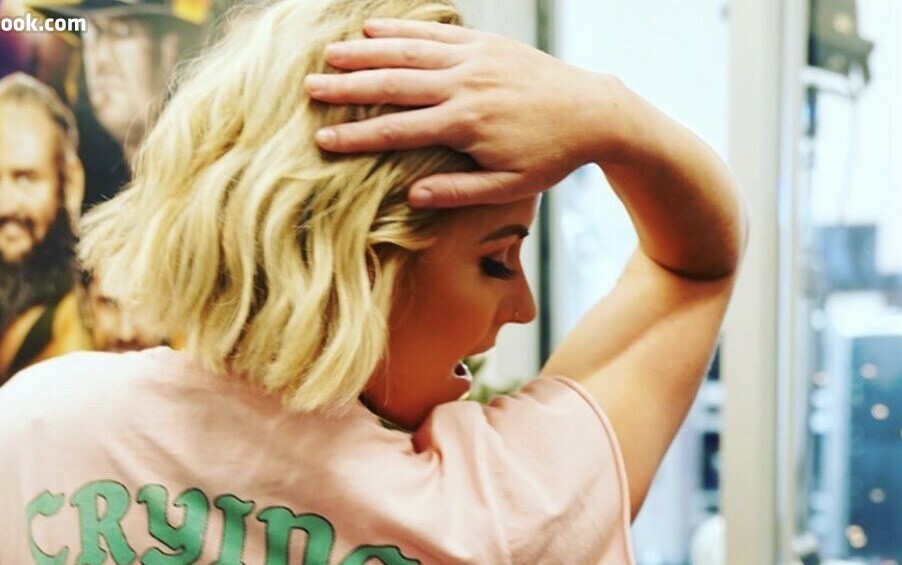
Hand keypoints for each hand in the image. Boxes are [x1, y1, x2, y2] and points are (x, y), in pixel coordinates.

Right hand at [304, 18, 609, 206]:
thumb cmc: (549, 158)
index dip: (357, 136)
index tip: (323, 142)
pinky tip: (371, 29)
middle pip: (393, 84)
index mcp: (466, 125)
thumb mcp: (508, 188)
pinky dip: (401, 30)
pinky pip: (434, 33)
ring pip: (409, 52)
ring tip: (328, 55)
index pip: (398, 130)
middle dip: (348, 87)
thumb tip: (411, 197)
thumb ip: (458, 192)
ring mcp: (473, 58)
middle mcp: (464, 85)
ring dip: (366, 53)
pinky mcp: (484, 43)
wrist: (592, 111)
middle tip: (309, 89)